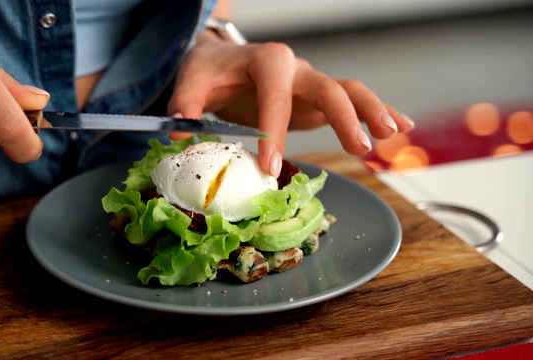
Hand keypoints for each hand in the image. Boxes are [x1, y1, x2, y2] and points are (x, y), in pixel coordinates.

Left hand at [168, 29, 413, 176]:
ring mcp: (311, 83)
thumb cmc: (211, 71)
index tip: (269, 167)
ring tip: (391, 136)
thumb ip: (185, 104)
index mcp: (266, 60)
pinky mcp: (317, 99)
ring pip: (350, 92)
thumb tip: (178, 137)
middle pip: (329, 88)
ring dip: (373, 112)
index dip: (273, 130)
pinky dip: (379, 112)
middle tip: (359, 148)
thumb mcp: (192, 80)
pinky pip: (353, 103)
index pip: (274, 94)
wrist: (223, 60)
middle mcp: (296, 69)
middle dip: (345, 117)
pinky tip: (402, 128)